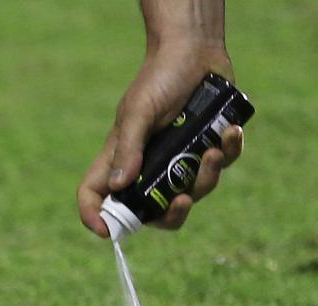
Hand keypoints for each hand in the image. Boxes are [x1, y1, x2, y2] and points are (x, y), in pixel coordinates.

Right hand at [78, 45, 244, 237]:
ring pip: (192, 193)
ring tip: (213, 151)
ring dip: (206, 178)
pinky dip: (229, 153)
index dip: (95, 217)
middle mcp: (147, 167)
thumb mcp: (137, 112)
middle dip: (170, 216)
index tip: (107, 233)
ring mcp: (178, 162)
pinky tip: (230, 133)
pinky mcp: (206, 150)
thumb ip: (128, 149)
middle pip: (150, 213)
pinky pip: (221, 168)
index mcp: (121, 159)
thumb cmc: (157, 78)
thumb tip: (119, 187)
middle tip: (182, 202)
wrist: (193, 52)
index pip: (97, 195)